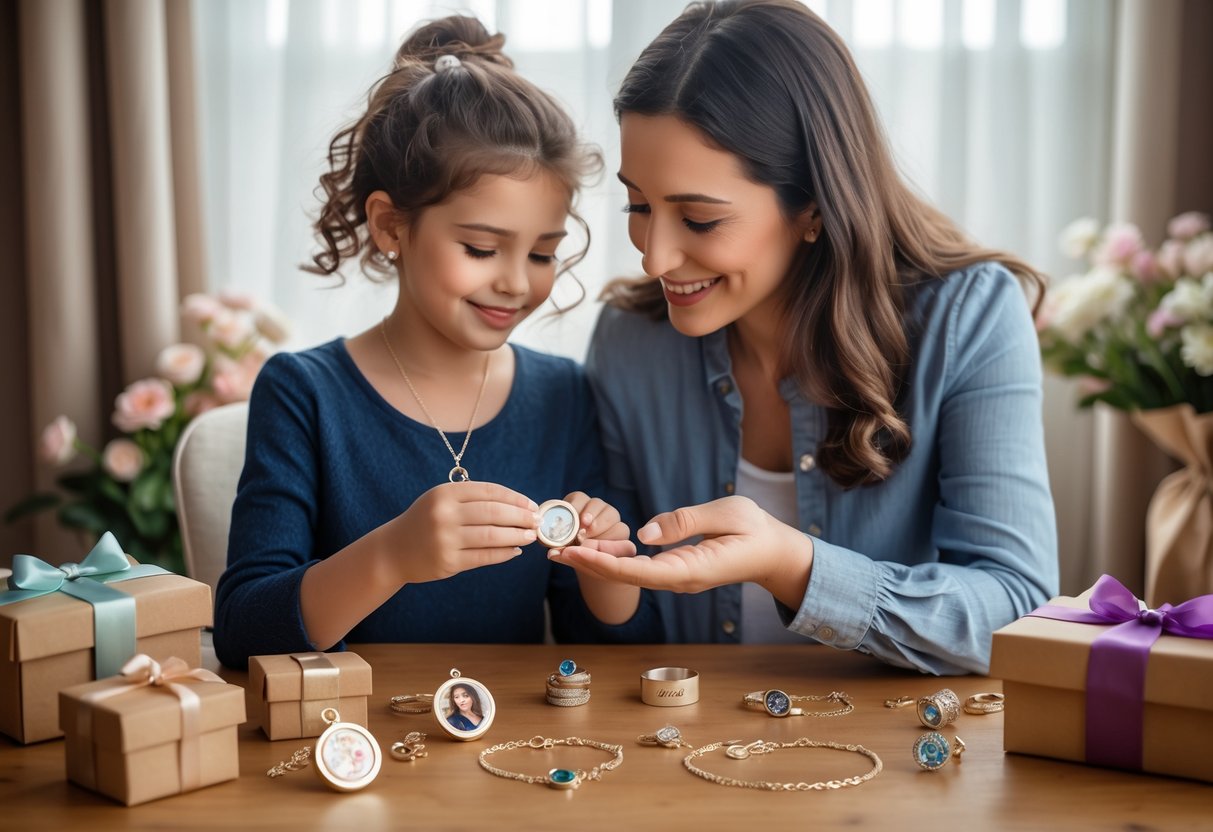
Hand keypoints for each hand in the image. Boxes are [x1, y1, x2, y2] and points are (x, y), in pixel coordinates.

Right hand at [387, 481, 537, 583]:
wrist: (394, 550)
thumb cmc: (426, 521)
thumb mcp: (442, 500)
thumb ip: (472, 499)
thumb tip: (517, 505)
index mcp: (445, 494)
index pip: (489, 491)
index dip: (514, 498)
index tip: (532, 504)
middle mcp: (444, 514)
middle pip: (493, 513)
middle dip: (521, 517)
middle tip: (538, 520)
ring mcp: (445, 539)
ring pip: (492, 536)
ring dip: (517, 535)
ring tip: (531, 536)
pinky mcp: (448, 562)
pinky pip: (484, 557)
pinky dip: (503, 553)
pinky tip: (515, 550)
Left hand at [549, 496, 812, 606]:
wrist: (774, 552)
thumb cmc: (755, 530)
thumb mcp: (726, 515)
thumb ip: (685, 521)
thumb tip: (644, 531)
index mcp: (690, 569)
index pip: (638, 570)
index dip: (603, 562)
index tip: (574, 552)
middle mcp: (678, 579)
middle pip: (625, 576)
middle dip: (588, 563)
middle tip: (552, 550)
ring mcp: (676, 577)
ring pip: (629, 574)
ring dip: (596, 561)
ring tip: (562, 549)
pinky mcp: (676, 570)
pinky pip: (639, 568)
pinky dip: (614, 558)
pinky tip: (594, 548)